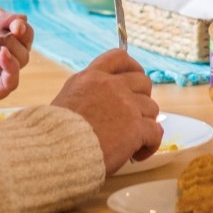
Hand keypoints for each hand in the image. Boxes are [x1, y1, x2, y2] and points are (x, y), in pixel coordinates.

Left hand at [0, 8, 32, 112]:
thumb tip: (23, 21)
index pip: (21, 35)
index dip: (22, 28)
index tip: (16, 25)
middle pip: (24, 48)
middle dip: (10, 37)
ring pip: (19, 62)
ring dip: (3, 48)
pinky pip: (11, 83)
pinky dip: (11, 67)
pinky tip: (0, 55)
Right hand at [50, 50, 162, 171]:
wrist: (56, 152)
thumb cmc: (55, 135)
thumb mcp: (67, 100)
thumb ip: (87, 94)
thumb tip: (100, 104)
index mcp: (91, 77)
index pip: (119, 57)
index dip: (132, 67)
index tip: (135, 78)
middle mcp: (111, 86)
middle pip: (143, 82)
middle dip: (143, 99)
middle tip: (134, 116)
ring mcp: (126, 105)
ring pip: (152, 108)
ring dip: (146, 124)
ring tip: (133, 142)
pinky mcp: (136, 127)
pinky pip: (156, 132)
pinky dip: (150, 144)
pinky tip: (137, 154)